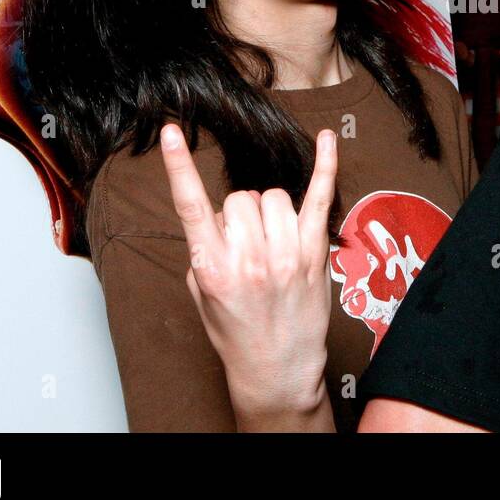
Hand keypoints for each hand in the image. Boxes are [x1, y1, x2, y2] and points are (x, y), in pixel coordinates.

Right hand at [159, 123, 338, 431]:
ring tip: (270, 243)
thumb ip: (205, 248)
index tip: (171, 132)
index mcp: (211, 266)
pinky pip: (320, 197)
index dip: (178, 166)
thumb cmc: (236, 330)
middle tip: (246, 245)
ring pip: (274, 197)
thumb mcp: (202, 293)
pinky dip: (326, 165)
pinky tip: (328, 139)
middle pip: (240, 198)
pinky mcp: (315, 252)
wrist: (276, 367)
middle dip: (239, 213)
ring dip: (269, 212)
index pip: (190, 205)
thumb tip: (221, 215)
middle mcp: (248, 258)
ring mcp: (286, 253)